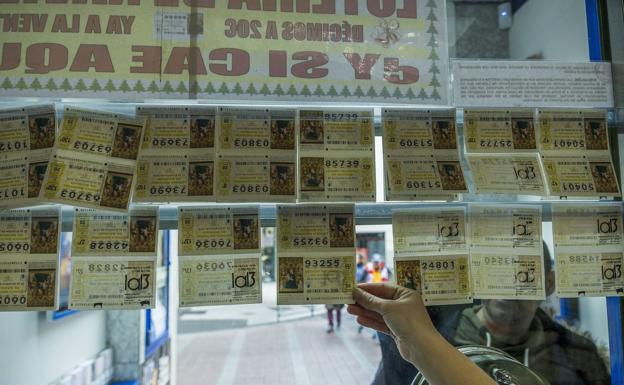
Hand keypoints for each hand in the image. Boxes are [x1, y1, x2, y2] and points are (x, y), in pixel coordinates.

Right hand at [348, 283, 497, 384]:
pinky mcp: (396, 330)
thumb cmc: (408, 322)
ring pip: (379, 313)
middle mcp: (403, 304)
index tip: (353, 288)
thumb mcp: (388, 308)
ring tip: (349, 310)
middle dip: (364, 301)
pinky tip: (359, 319)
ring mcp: (400, 318)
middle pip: (380, 300)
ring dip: (365, 311)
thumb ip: (371, 300)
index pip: (383, 288)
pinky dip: (371, 321)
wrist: (421, 348)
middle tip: (348, 300)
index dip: (367, 288)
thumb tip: (356, 291)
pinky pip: (381, 323)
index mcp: (405, 294)